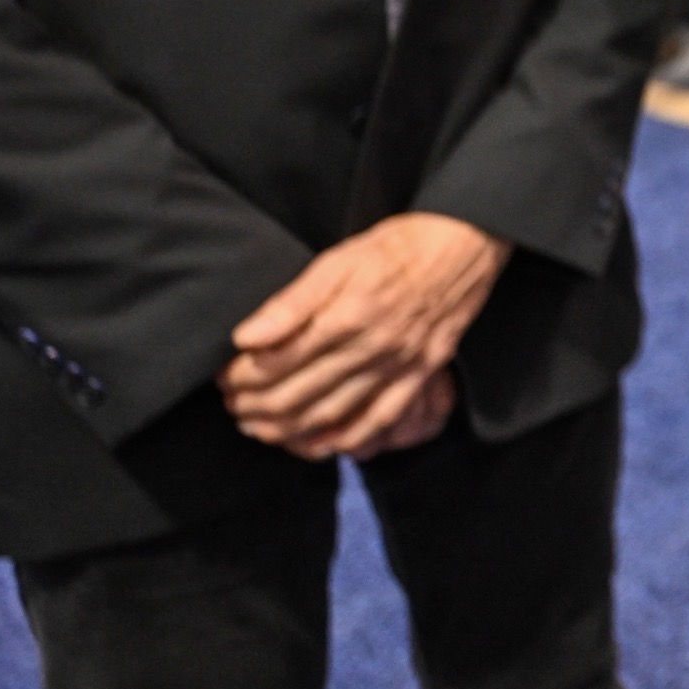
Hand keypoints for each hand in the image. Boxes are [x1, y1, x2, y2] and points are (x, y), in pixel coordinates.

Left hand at [222, 213, 508, 459]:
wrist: (465, 242)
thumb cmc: (398, 247)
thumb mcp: (339, 258)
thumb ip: (292, 301)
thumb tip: (246, 337)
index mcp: (345, 317)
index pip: (277, 363)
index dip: (242, 377)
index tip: (223, 377)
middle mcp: (371, 349)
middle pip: (298, 396)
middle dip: (256, 408)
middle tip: (233, 408)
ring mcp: (398, 366)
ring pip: (332, 415)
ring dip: (289, 430)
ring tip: (260, 430)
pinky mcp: (421, 374)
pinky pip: (381, 419)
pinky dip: (348, 439)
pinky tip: (323, 446)